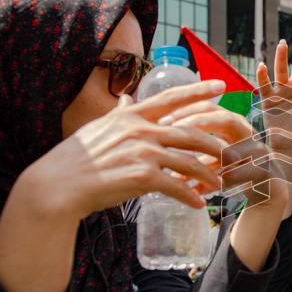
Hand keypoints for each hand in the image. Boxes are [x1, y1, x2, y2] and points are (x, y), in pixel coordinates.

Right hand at [21, 80, 230, 221]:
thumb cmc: (75, 159)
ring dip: (209, 174)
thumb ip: (118, 114)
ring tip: (220, 183)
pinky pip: (176, 186)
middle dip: (217, 144)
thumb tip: (125, 99)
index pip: (172, 98)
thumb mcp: (98, 127)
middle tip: (234, 152)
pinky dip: (190, 196)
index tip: (222, 86)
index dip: (199, 91)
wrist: (57, 186)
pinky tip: (198, 204)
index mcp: (131, 116)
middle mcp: (140, 130)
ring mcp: (142, 152)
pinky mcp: (141, 176)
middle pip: (192, 133)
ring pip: (190, 161)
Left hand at [151, 98, 286, 210]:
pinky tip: (200, 189)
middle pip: (223, 117)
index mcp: (229, 123)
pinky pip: (242, 174)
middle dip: (196, 122)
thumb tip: (150, 139)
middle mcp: (245, 132)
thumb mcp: (207, 156)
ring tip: (188, 160)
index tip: (160, 118)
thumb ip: (186, 148)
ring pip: (236, 144)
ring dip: (212, 152)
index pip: (206, 105)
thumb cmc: (232, 169)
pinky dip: (222, 181)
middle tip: (170, 128)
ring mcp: (257, 150)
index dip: (185, 108)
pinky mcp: (264, 171)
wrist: (265, 190)